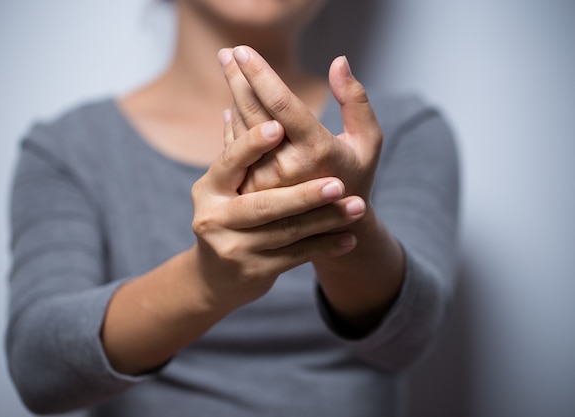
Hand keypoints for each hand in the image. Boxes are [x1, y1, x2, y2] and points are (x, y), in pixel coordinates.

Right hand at [191, 116, 365, 308]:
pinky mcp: (254, 271)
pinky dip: (325, 247)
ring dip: (325, 220)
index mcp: (209, 188)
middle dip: (303, 195)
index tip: (279, 126)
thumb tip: (236, 104)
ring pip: (286, 232)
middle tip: (338, 184)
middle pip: (264, 205)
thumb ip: (235, 147)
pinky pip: (296, 257)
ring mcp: (233, 248)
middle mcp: (215, 218)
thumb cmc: (230, 215)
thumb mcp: (226, 185)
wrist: (218, 277)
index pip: (230, 161)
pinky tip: (349, 238)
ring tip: (358, 207)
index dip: (252, 144)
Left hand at [218, 46, 381, 203]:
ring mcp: (264, 183)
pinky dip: (234, 122)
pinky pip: (235, 150)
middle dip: (238, 78)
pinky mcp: (251, 191)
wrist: (334, 228)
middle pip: (253, 113)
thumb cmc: (355, 177)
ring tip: (230, 67)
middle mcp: (286, 168)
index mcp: (317, 151)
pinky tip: (234, 102)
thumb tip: (339, 61)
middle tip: (227, 52)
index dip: (259, 74)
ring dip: (234, 96)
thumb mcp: (369, 141)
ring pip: (240, 130)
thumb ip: (356, 100)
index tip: (243, 50)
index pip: (281, 104)